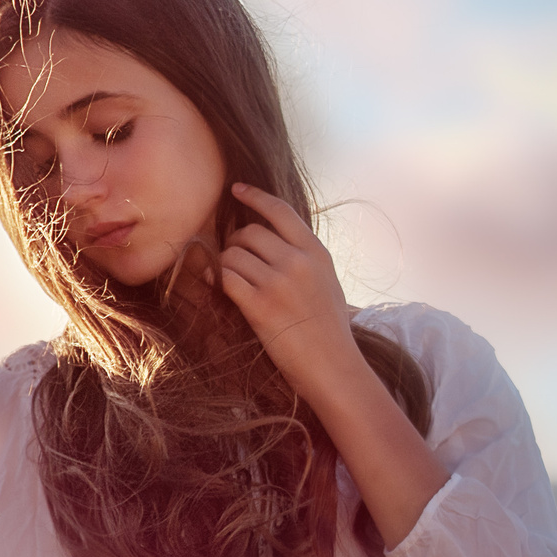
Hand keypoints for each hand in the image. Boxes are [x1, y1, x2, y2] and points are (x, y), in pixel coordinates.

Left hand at [215, 182, 449, 548]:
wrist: (333, 366)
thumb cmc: (330, 330)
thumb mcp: (326, 283)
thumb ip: (304, 259)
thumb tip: (268, 243)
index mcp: (316, 253)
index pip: (280, 211)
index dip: (255, 196)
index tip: (237, 190)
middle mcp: (298, 262)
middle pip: (249, 232)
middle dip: (237, 244)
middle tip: (239, 262)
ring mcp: (278, 283)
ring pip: (233, 254)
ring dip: (227, 266)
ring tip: (237, 282)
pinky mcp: (260, 306)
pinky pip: (227, 278)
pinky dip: (222, 283)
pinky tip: (229, 293)